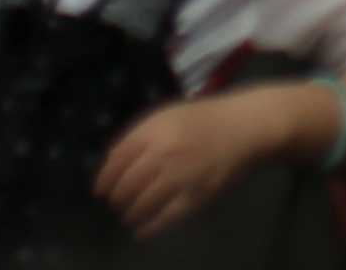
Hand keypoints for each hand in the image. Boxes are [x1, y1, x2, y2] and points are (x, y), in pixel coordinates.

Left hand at [97, 86, 308, 236]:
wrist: (244, 127)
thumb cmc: (204, 120)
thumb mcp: (168, 115)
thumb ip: (141, 135)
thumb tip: (113, 164)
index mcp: (154, 130)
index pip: (116, 160)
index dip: (104, 180)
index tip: (101, 191)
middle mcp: (163, 153)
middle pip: (126, 185)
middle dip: (116, 200)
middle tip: (117, 205)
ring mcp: (179, 176)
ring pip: (141, 204)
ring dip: (130, 215)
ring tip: (129, 218)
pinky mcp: (196, 196)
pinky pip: (164, 218)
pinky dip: (148, 228)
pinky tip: (142, 231)